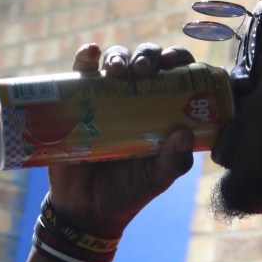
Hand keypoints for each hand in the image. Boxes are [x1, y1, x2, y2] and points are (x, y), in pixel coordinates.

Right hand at [46, 42, 196, 236]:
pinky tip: (90, 52)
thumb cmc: (128, 191)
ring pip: (115, 62)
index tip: (172, 62)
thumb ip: (173, 162)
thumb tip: (184, 133)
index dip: (177, 59)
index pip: (175, 74)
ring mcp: (106, 98)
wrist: (85, 209)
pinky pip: (80, 74)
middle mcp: (136, 98)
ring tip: (117, 70)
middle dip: (147, 56)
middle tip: (145, 69)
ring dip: (118, 56)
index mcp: (163, 111)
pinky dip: (84, 58)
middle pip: (145, 61)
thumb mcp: (156, 178)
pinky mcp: (77, 102)